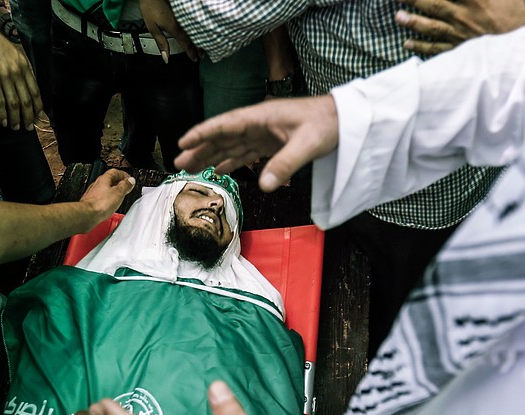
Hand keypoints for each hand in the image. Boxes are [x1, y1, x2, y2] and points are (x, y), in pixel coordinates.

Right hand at [0, 6, 42, 129]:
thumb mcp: (11, 52)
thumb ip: (18, 68)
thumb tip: (23, 86)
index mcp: (23, 64)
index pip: (35, 90)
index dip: (38, 107)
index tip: (39, 117)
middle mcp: (16, 70)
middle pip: (26, 99)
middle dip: (29, 116)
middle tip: (28, 127)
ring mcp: (4, 74)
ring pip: (14, 103)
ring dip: (16, 118)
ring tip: (16, 127)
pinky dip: (2, 114)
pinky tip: (3, 121)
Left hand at [79, 170, 135, 227]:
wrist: (88, 214)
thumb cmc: (100, 204)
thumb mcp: (119, 193)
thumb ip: (125, 185)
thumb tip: (130, 181)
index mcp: (104, 179)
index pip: (115, 172)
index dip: (124, 175)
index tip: (130, 180)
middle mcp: (97, 184)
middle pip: (109, 180)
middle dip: (118, 183)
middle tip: (126, 187)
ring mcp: (93, 193)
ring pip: (105, 189)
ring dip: (113, 191)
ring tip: (119, 196)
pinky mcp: (91, 202)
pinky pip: (101, 197)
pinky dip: (107, 199)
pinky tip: (110, 204)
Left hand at [139, 0, 198, 61]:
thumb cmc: (150, 7)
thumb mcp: (152, 28)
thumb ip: (161, 43)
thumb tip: (166, 58)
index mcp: (175, 28)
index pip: (185, 44)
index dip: (191, 53)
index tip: (195, 59)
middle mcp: (182, 21)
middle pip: (193, 37)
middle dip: (199, 48)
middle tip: (203, 55)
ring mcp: (185, 14)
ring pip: (196, 29)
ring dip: (201, 38)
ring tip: (205, 46)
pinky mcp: (184, 9)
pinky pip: (193, 21)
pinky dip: (198, 28)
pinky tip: (200, 31)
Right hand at [174, 95, 338, 192]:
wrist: (346, 120)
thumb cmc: (328, 124)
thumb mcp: (307, 144)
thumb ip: (285, 165)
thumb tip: (265, 186)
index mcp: (261, 117)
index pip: (225, 124)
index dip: (203, 133)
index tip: (183, 142)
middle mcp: (258, 124)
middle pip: (223, 136)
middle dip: (200, 149)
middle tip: (179, 163)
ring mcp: (265, 133)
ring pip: (232, 145)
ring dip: (212, 156)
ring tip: (191, 168)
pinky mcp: (273, 143)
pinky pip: (247, 153)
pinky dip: (232, 161)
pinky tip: (220, 170)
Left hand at [396, 0, 524, 56]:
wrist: (523, 51)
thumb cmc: (516, 18)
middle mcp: (465, 16)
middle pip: (434, 4)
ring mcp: (460, 35)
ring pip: (432, 27)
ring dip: (413, 22)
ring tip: (397, 17)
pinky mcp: (460, 51)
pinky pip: (437, 49)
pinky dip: (421, 47)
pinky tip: (407, 43)